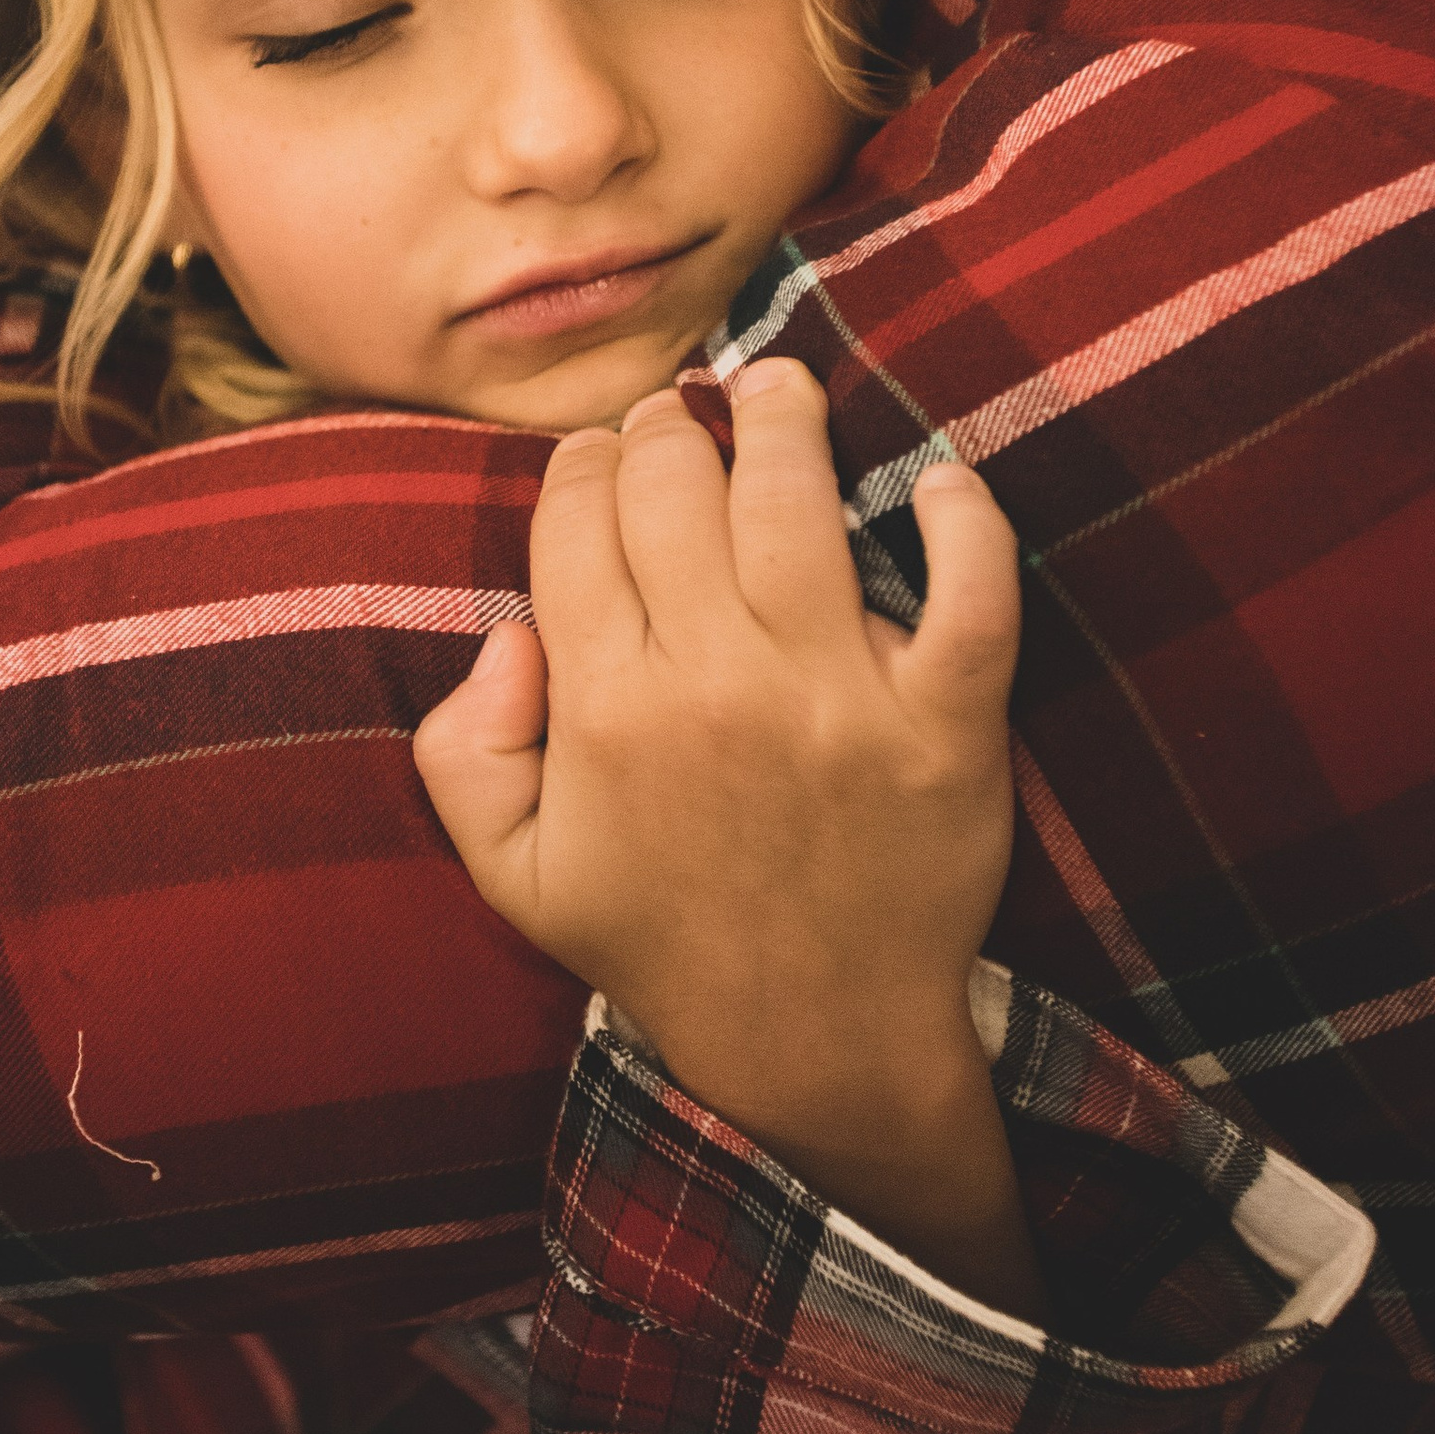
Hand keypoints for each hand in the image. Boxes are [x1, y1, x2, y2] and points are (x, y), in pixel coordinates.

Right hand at [414, 362, 1041, 1312]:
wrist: (819, 1044)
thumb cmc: (664, 945)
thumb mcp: (515, 872)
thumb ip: (464, 750)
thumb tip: (511, 633)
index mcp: (606, 709)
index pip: (579, 521)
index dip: (585, 462)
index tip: (601, 452)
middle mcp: (717, 683)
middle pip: (679, 484)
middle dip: (669, 427)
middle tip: (681, 414)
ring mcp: (839, 697)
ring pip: (801, 499)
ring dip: (785, 419)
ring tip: (778, 389)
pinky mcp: (947, 723)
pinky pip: (970, 589)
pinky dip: (963, 519)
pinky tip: (936, 481)